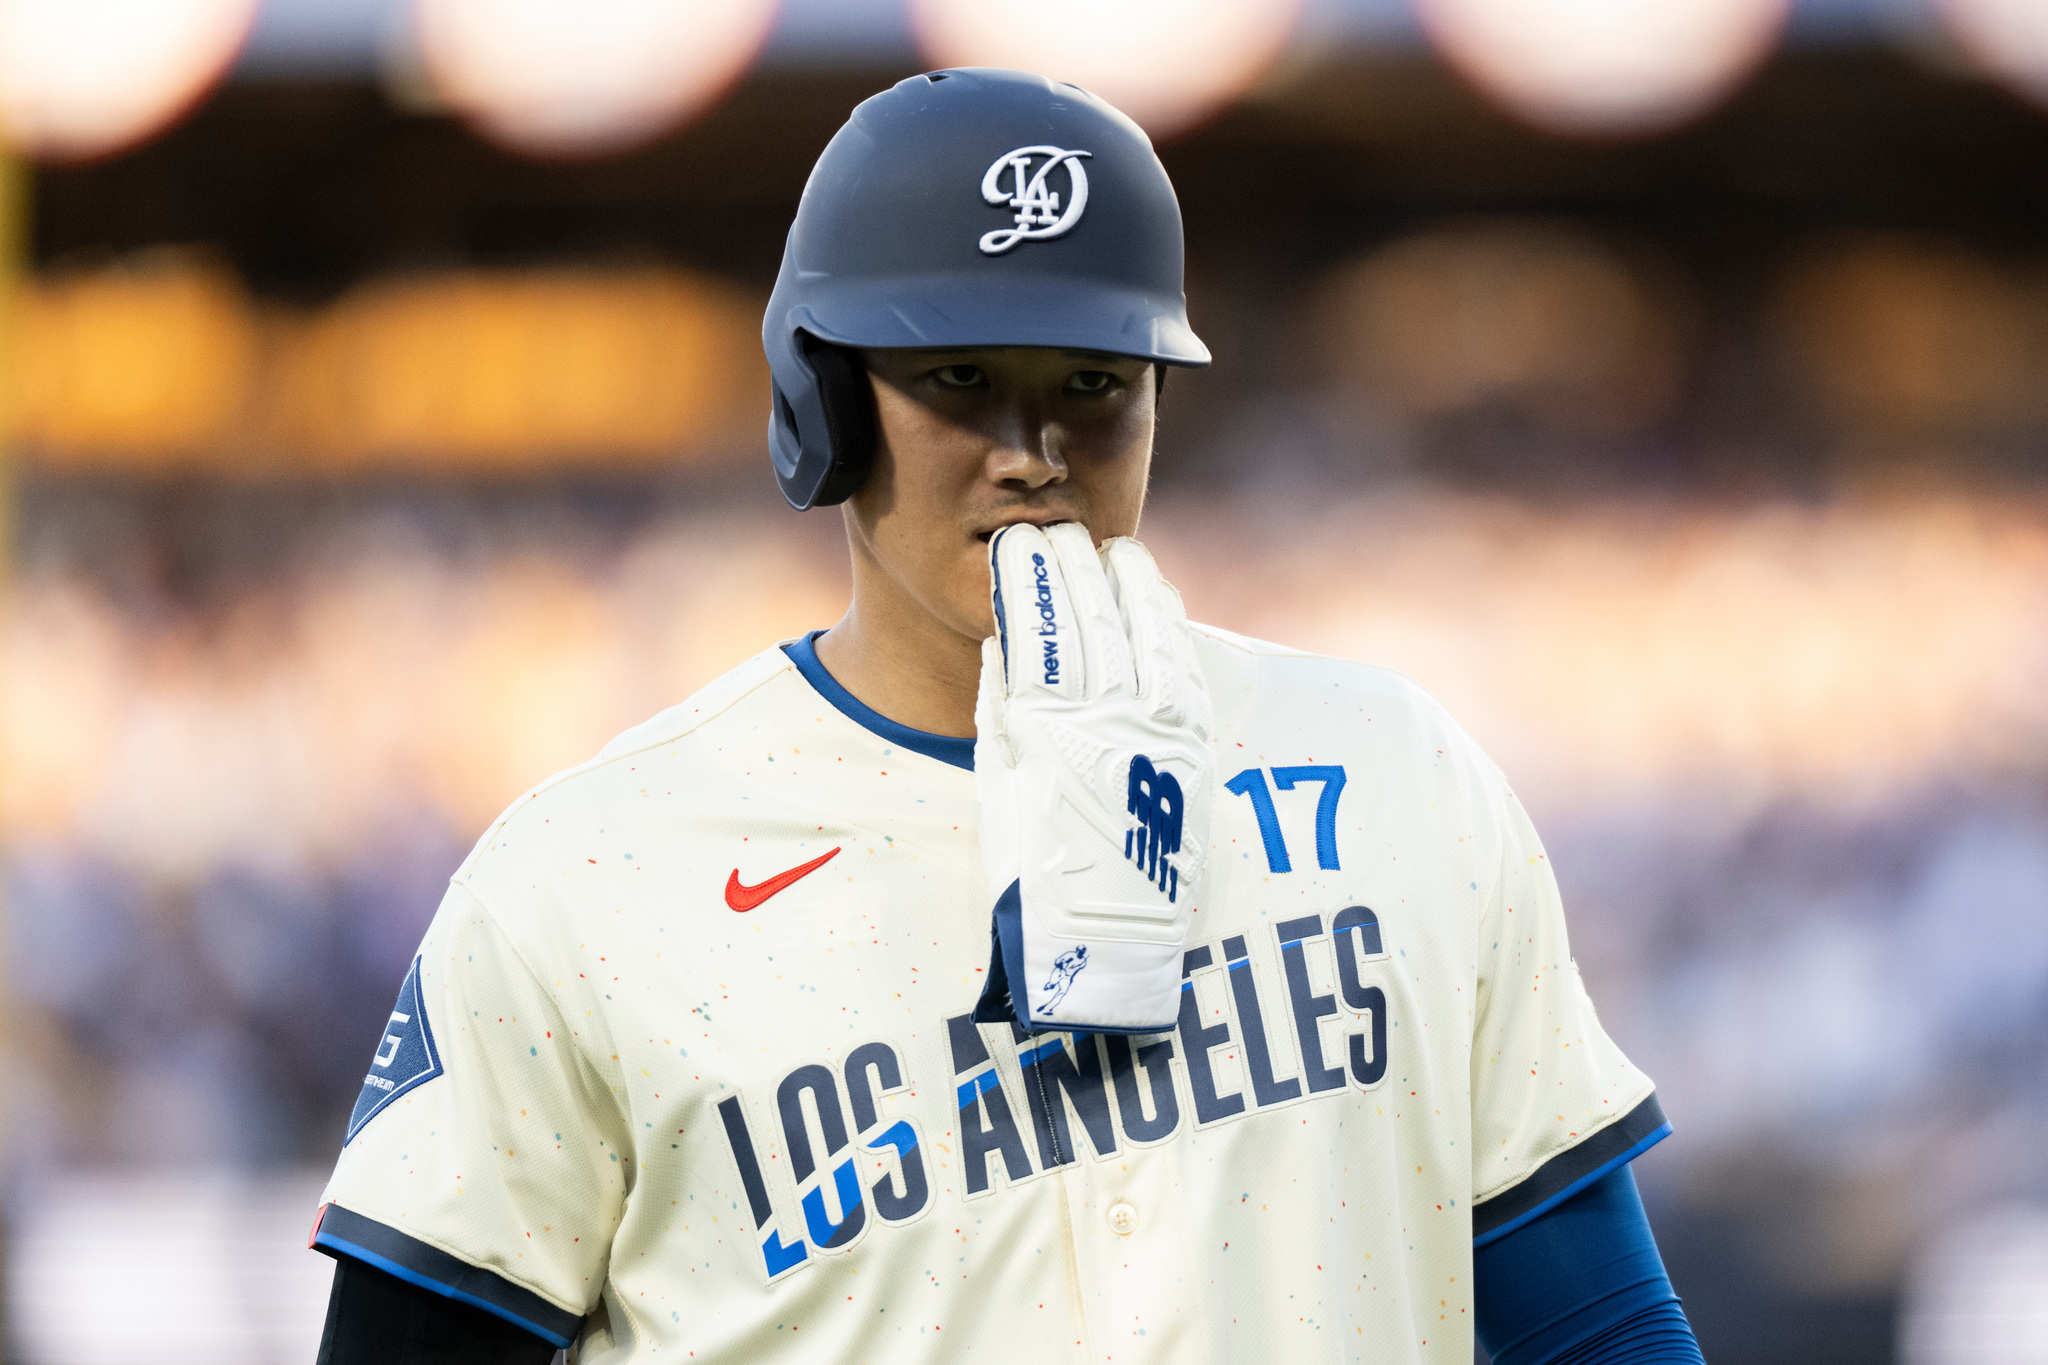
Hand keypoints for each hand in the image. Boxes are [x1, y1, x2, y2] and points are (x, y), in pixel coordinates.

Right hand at [971, 522, 1214, 1032]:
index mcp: (1045, 733)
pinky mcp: (1192, 750)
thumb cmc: (1037, 874)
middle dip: (1071, 571)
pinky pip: (1182, 668)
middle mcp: (1104, 723)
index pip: (1034, 634)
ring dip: (1126, 586)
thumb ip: (1001, 716)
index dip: (1026, 584)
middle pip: (1090, 623)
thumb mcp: (999, 790)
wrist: (1107, 941)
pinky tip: (1158, 598)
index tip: (1015, 547)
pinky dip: (1169, 626)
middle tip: (1057, 533)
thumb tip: (1005, 649)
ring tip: (1110, 551)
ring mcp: (1156, 732)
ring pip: (1143, 635)